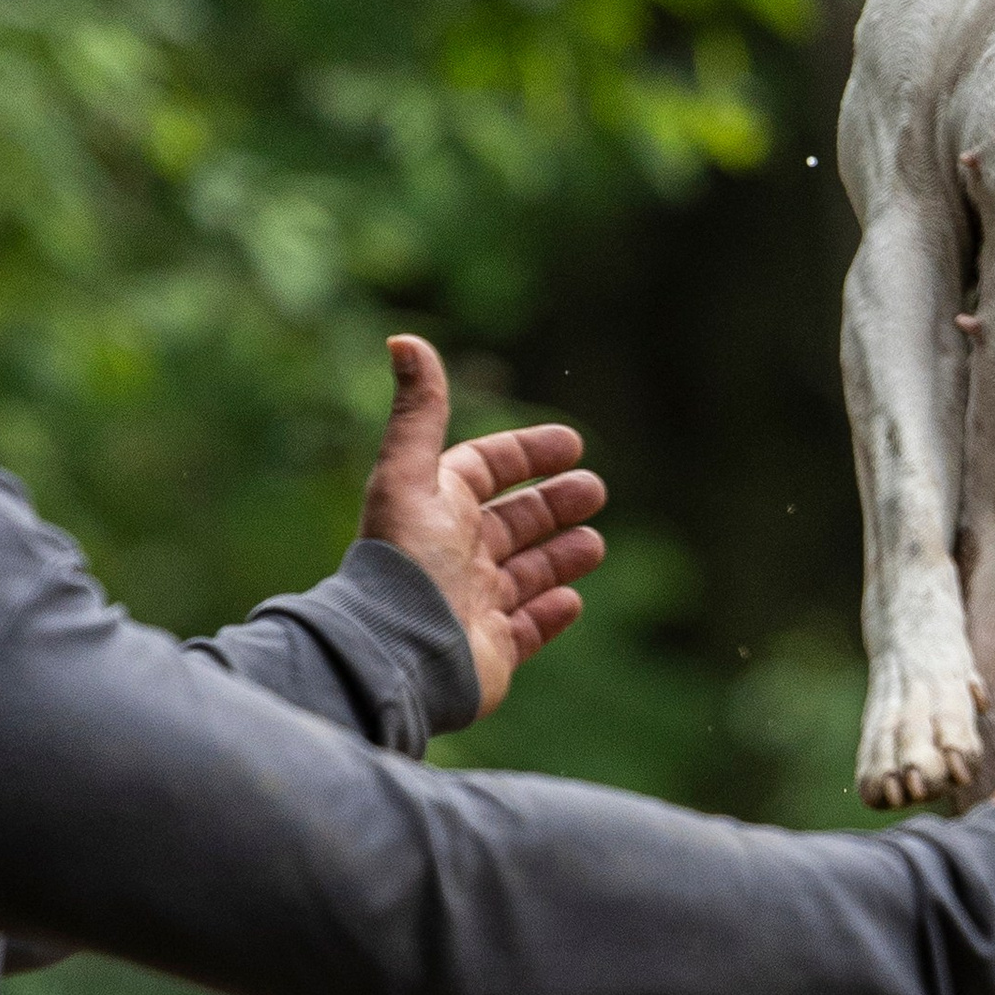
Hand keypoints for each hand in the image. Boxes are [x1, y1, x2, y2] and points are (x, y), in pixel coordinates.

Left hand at [360, 336, 607, 717]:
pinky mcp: (490, 651)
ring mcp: (473, 605)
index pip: (486, 470)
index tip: (573, 444)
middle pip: (513, 521)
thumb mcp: (410, 476)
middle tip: (595, 491)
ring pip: (526, 573)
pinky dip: (550, 612)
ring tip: (594, 544)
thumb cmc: (404, 562)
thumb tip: (404, 340)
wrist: (398, 654)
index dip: (527, 453)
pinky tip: (571, 598)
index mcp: (437, 510)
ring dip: (560, 556)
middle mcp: (454, 556)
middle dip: (553, 504)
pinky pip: (527, 628)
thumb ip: (419, 413)